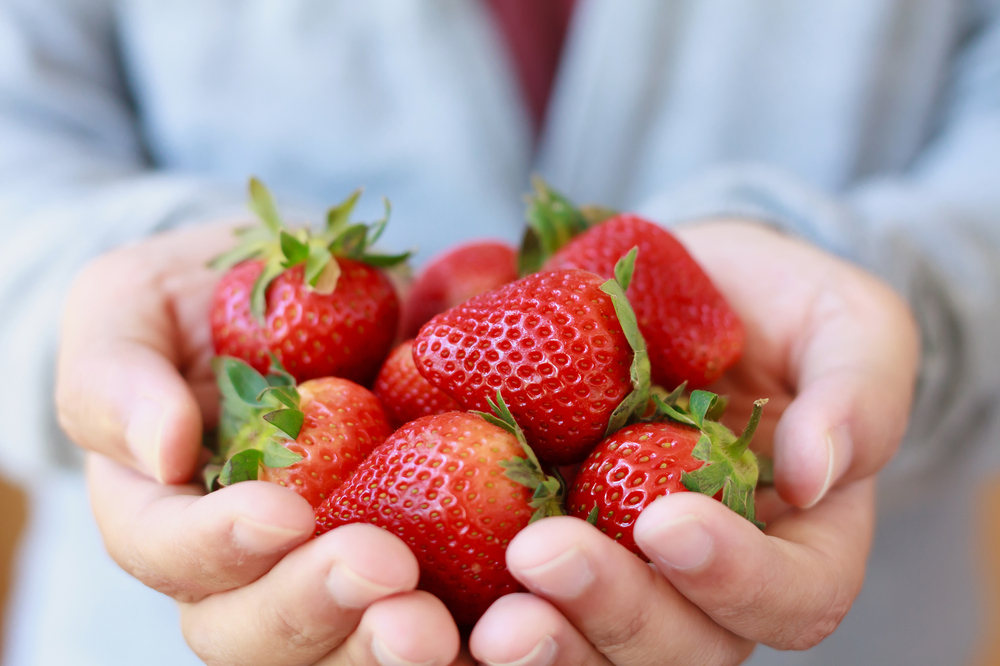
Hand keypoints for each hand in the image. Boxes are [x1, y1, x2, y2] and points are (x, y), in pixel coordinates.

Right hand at [57, 224, 461, 665]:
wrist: (294, 291)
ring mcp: (322, 565)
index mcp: (160, 507)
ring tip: (441, 627)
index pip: (163, 550)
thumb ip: (117, 376)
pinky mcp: (407, 549)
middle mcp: (238, 563)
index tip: (283, 514)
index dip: (215, 546)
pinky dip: (465, 620)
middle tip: (388, 576)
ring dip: (384, 645)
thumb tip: (163, 451)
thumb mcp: (129, 307)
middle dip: (314, 612)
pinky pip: (434, 600)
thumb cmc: (197, 299)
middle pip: (251, 630)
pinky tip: (511, 610)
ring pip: (338, 644)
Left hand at [468, 221, 918, 664]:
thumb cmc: (780, 308)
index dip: (734, 578)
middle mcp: (706, 582)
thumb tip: (820, 470)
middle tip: (541, 559)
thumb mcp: (847, 324)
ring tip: (485, 617)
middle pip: (678, 645)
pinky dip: (473, 605)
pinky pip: (514, 593)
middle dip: (612, 610)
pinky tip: (423, 581)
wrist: (686, 291)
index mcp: (796, 544)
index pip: (790, 597)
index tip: (667, 517)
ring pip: (593, 645)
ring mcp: (623, 568)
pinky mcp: (548, 537)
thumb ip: (857, 392)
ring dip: (542, 639)